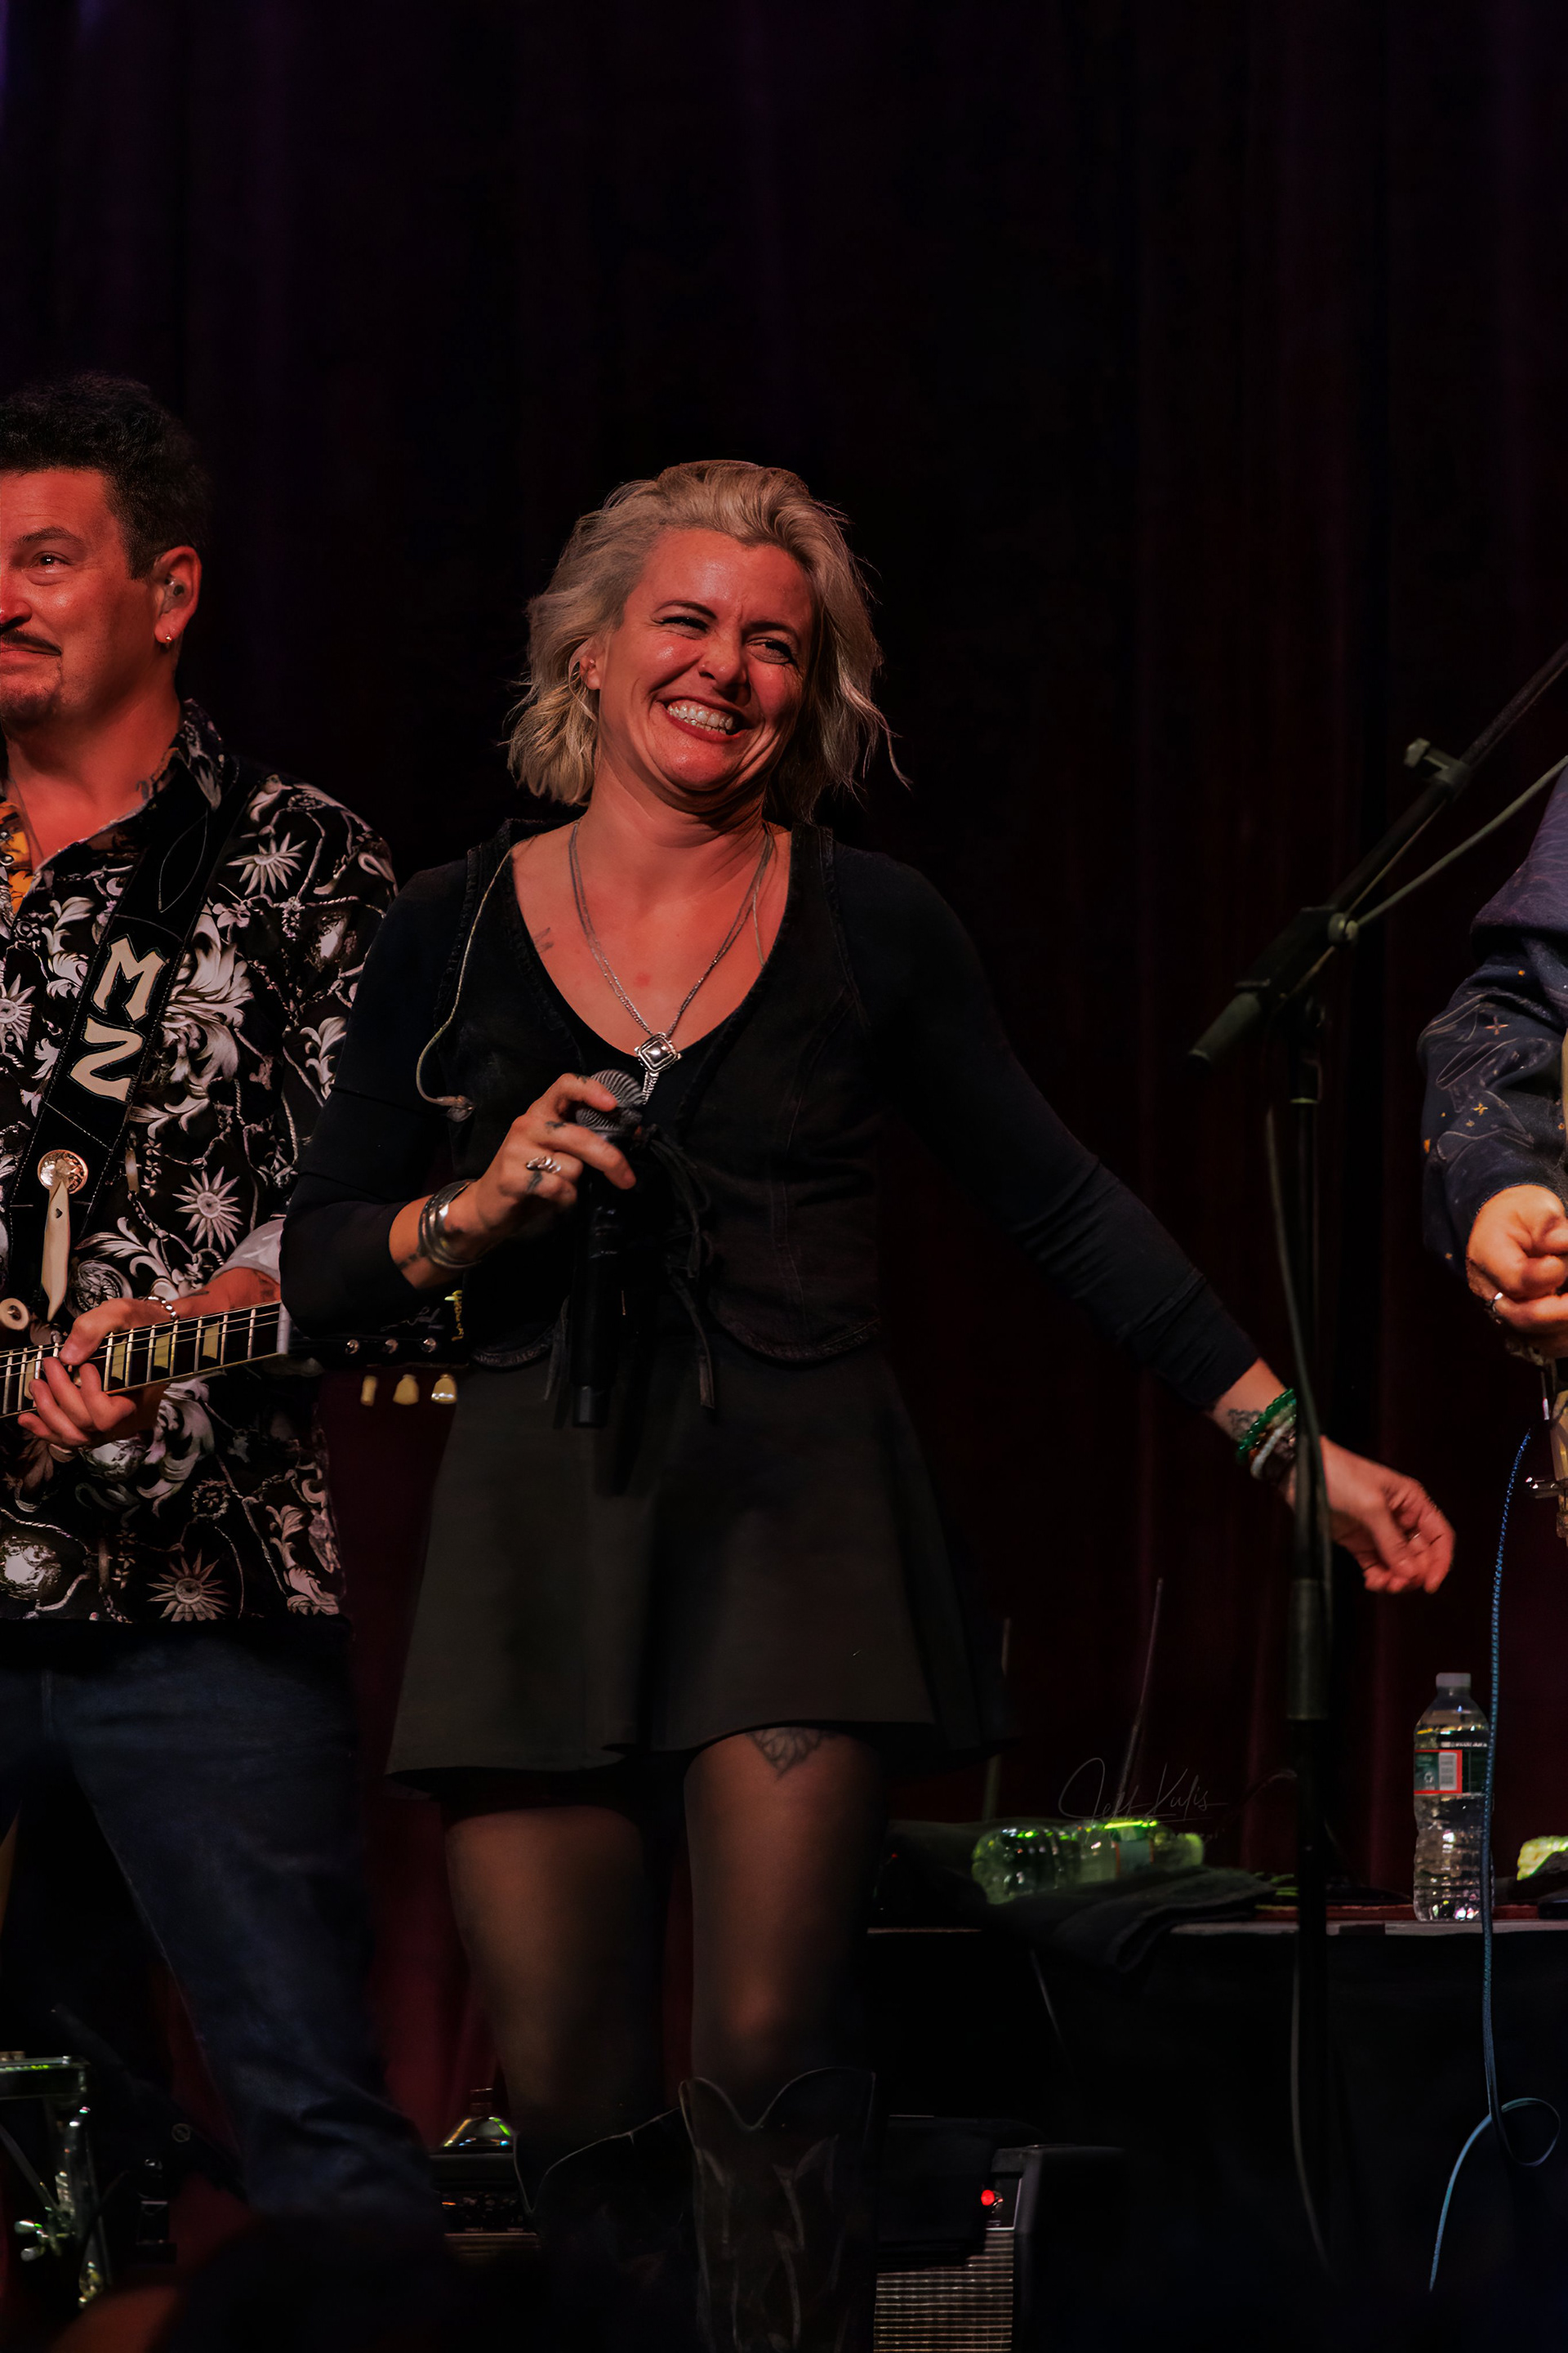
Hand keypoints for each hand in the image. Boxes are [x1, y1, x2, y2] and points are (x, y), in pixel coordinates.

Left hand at [17, 1269, 279, 1453]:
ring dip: (49, 1413)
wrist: (156, 1329)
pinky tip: (28, 1417)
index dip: (90, 1394)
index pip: (109, 1415)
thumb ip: (94, 1328)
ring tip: (37, 1385)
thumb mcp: (122, 1312)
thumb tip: (68, 1355)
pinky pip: (72, 1436)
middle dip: (60, 1395)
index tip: (85, 1365)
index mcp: (140, 1394)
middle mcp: (128, 1417)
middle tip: (50, 1365)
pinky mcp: (99, 1420)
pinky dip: (47, 1429)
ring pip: (75, 1436)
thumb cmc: (143, 1322)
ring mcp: (114, 1422)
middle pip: (86, 1425)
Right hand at [394, 1072, 636, 1282]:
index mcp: (542, 1111)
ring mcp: (516, 1149)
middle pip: (579, 1136)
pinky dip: (565, 1199)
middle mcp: (528, 1124)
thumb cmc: (531, 1175)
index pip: (565, 1084)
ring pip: (572, 1166)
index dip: (591, 1090)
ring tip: (561, 1188)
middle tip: (627, 1179)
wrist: (488, 1206)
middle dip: (610, 1159)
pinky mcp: (511, 1176)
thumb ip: (585, 1137)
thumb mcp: (558, 1149)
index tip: (613, 1105)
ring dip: (575, 1183)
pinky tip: (553, 1199)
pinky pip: (557, 1187)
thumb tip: (633, 1133)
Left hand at [1316, 1438, 1453, 1593]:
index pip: (1439, 1536)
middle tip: (1399, 1584)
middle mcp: (1400, 1518)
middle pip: (1420, 1555)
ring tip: (1382, 1584)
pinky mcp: (1359, 1543)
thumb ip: (1392, 1540)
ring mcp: (1379, 1532)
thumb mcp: (1371, 1505)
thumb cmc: (1340, 1475)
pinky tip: (1372, 1582)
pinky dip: (1378, 1577)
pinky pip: (1377, 1566)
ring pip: (1400, 1565)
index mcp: (1412, 1502)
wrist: (1300, 1472)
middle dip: (1414, 1573)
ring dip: (1396, 1579)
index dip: (1441, 1561)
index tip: (1431, 1584)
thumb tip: (1411, 1572)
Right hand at [1466, 1185, 1567, 1354]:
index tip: (1560, 1262)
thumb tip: (1566, 1241)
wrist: (1505, 1229)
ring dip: (1563, 1328)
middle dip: (1559, 1313)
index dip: (1546, 1275)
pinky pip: (1543, 1343)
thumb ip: (1550, 1225)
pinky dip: (1563, 1337)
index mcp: (1487, 1256)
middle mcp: (1489, 1291)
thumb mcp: (1534, 1208)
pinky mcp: (1517, 1327)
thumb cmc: (1522, 1217)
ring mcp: (1501, 1313)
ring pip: (1534, 1337)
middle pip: (1520, 1317)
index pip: (1516, 1279)